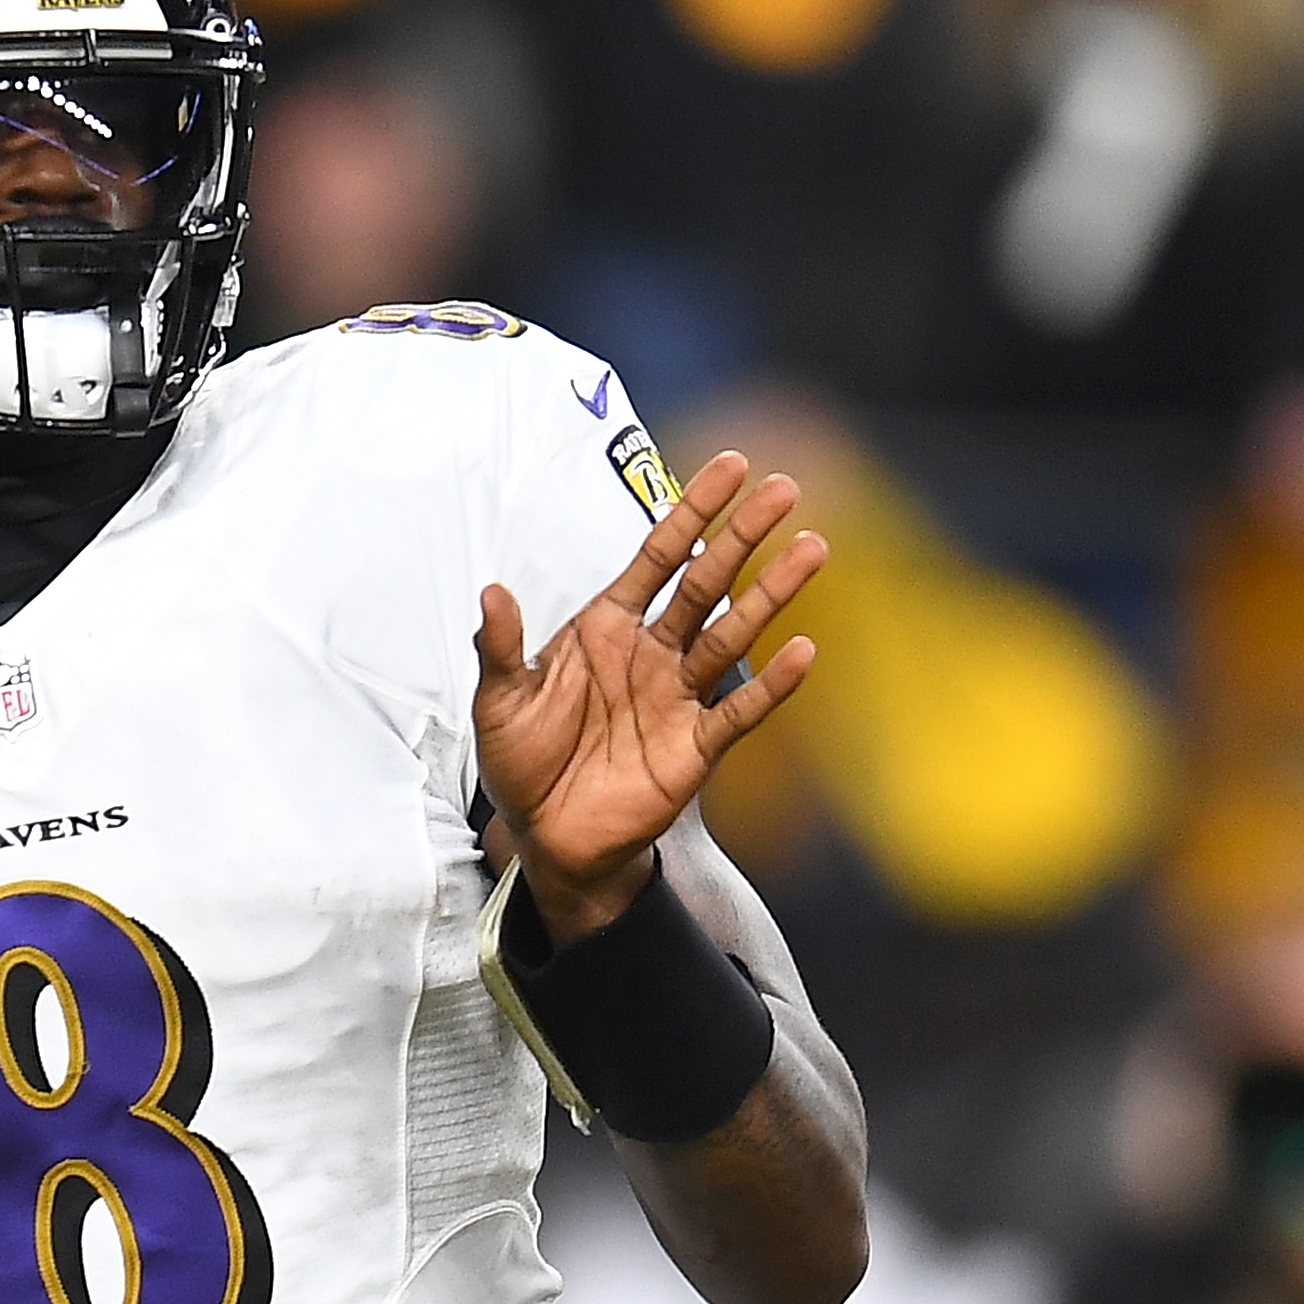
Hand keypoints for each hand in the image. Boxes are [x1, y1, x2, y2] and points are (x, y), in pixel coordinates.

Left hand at [474, 451, 825, 942]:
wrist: (545, 837)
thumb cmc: (523, 760)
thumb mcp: (498, 701)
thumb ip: (499, 647)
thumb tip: (491, 591)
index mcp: (606, 628)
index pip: (657, 557)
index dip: (693, 511)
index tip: (732, 466)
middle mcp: (651, 652)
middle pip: (706, 582)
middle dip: (743, 535)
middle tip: (785, 488)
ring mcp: (678, 696)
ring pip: (732, 634)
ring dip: (772, 594)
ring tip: (812, 548)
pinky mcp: (695, 746)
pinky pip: (738, 710)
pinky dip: (771, 684)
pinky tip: (803, 651)